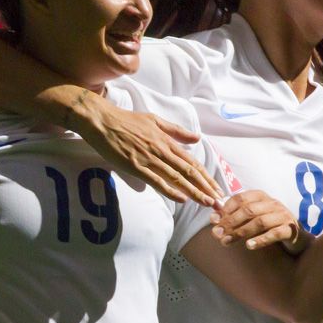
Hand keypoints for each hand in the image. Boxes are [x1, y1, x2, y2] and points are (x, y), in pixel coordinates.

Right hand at [73, 100, 223, 205]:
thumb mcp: (155, 120)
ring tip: (208, 203)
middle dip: (206, 188)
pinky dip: (170, 190)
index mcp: (167, 141)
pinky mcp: (135, 166)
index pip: (192, 162)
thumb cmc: (127, 120)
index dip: (206, 177)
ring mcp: (149, 159)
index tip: (217, 189)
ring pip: (177, 178)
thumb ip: (176, 131)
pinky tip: (182, 199)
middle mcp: (162, 151)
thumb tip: (196, 138)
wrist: (103, 120)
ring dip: (194, 192)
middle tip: (219, 202)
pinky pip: (156, 180)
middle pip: (189, 172)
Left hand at [210, 190, 314, 254]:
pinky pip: (275, 233)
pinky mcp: (290, 229)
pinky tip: (249, 246)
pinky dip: (261, 240)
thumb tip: (213, 218)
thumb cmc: (270, 226)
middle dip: (230, 222)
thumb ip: (235, 216)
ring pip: (260, 222)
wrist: (298, 239)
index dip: (226, 209)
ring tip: (226, 241)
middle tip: (216, 234)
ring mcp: (283, 216)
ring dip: (240, 232)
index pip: (241, 198)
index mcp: (262, 197)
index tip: (214, 220)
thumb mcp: (253, 218)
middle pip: (248, 210)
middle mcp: (273, 203)